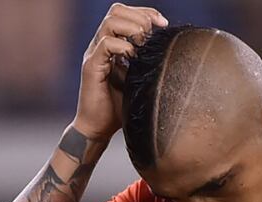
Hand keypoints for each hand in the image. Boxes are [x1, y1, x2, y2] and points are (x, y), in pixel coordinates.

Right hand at [73, 3, 167, 139]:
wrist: (98, 129)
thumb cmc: (119, 109)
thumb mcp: (139, 81)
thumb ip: (148, 64)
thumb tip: (170, 52)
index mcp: (111, 45)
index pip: (125, 13)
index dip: (145, 13)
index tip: (163, 24)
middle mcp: (100, 45)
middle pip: (116, 10)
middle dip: (140, 17)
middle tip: (153, 33)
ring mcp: (94, 54)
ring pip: (110, 22)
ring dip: (132, 28)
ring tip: (143, 44)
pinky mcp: (91, 66)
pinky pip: (105, 44)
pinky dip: (123, 46)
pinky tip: (133, 60)